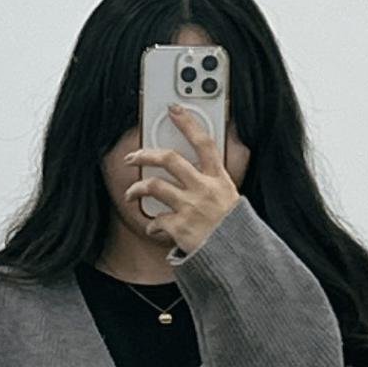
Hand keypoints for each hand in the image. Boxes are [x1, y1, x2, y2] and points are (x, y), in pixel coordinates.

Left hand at [126, 105, 242, 255]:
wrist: (237, 256)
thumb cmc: (233, 229)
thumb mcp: (231, 198)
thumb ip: (213, 182)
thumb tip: (197, 170)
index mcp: (218, 178)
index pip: (204, 143)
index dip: (188, 123)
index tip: (174, 110)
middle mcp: (204, 188)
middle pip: (169, 159)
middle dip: (145, 154)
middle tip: (133, 156)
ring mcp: (191, 207)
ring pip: (154, 186)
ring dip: (137, 189)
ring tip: (130, 193)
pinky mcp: (180, 227)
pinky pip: (156, 221)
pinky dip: (152, 225)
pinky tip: (154, 228)